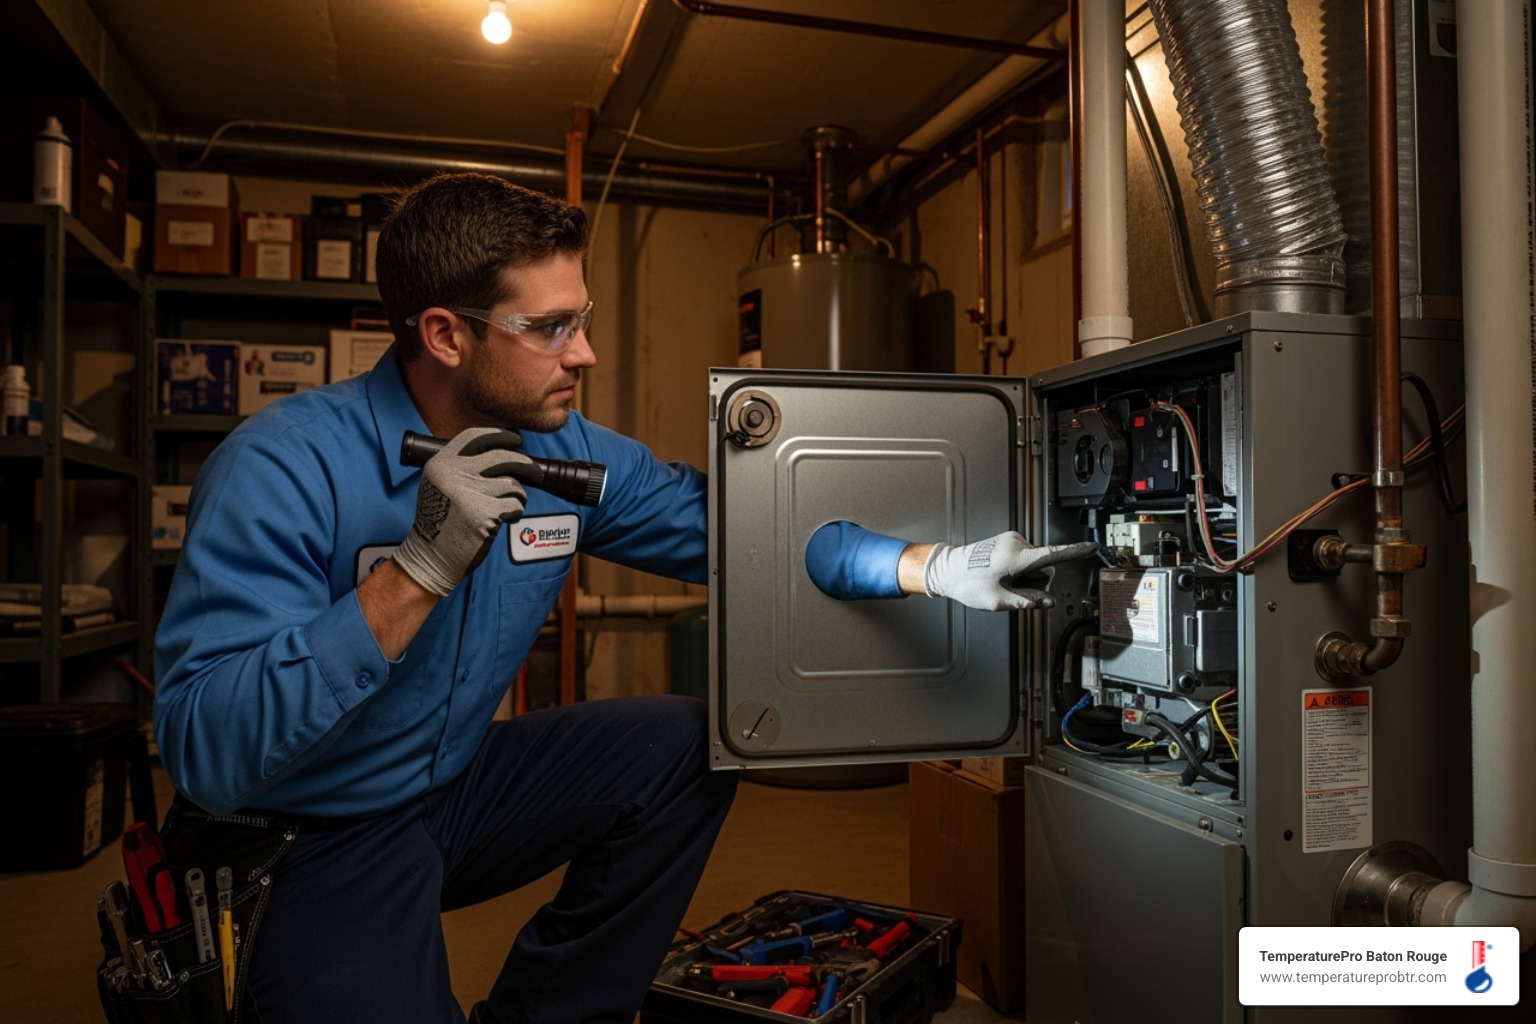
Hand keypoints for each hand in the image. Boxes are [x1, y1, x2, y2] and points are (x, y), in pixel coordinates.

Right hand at [391, 427, 529, 595]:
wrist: (432, 557)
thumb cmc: (441, 522)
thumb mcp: (440, 485)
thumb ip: (462, 467)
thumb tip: (502, 453)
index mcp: (440, 464)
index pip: (474, 437)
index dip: (499, 436)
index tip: (515, 440)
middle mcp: (453, 474)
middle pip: (501, 457)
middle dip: (524, 463)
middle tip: (534, 470)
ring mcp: (469, 493)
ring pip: (512, 483)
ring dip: (516, 496)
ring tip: (505, 507)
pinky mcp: (485, 513)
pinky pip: (515, 504)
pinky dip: (516, 512)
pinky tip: (504, 519)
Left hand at [922, 533, 1098, 610]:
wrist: (947, 570)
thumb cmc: (968, 584)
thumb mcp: (999, 601)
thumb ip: (1027, 601)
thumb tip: (1048, 602)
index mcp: (1016, 558)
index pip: (1053, 555)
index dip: (1076, 552)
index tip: (1093, 546)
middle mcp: (1016, 543)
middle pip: (1045, 567)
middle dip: (1035, 582)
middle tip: (1010, 589)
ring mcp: (1012, 540)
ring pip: (1035, 563)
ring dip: (1025, 576)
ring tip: (1001, 580)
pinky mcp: (1009, 540)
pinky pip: (1025, 558)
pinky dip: (1018, 569)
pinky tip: (1000, 574)